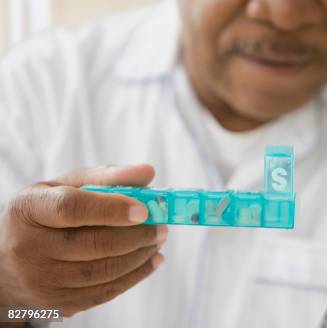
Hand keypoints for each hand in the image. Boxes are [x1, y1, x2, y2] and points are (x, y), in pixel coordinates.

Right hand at [0, 165, 166, 316]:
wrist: (7, 264)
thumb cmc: (45, 215)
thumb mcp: (64, 187)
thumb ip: (105, 176)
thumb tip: (148, 172)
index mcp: (29, 210)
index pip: (71, 209)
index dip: (111, 209)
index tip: (144, 209)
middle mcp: (28, 248)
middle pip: (93, 244)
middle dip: (137, 235)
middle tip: (161, 226)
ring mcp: (41, 282)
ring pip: (103, 271)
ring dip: (140, 255)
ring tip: (157, 240)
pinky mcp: (57, 304)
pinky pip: (104, 292)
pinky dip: (135, 276)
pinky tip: (152, 260)